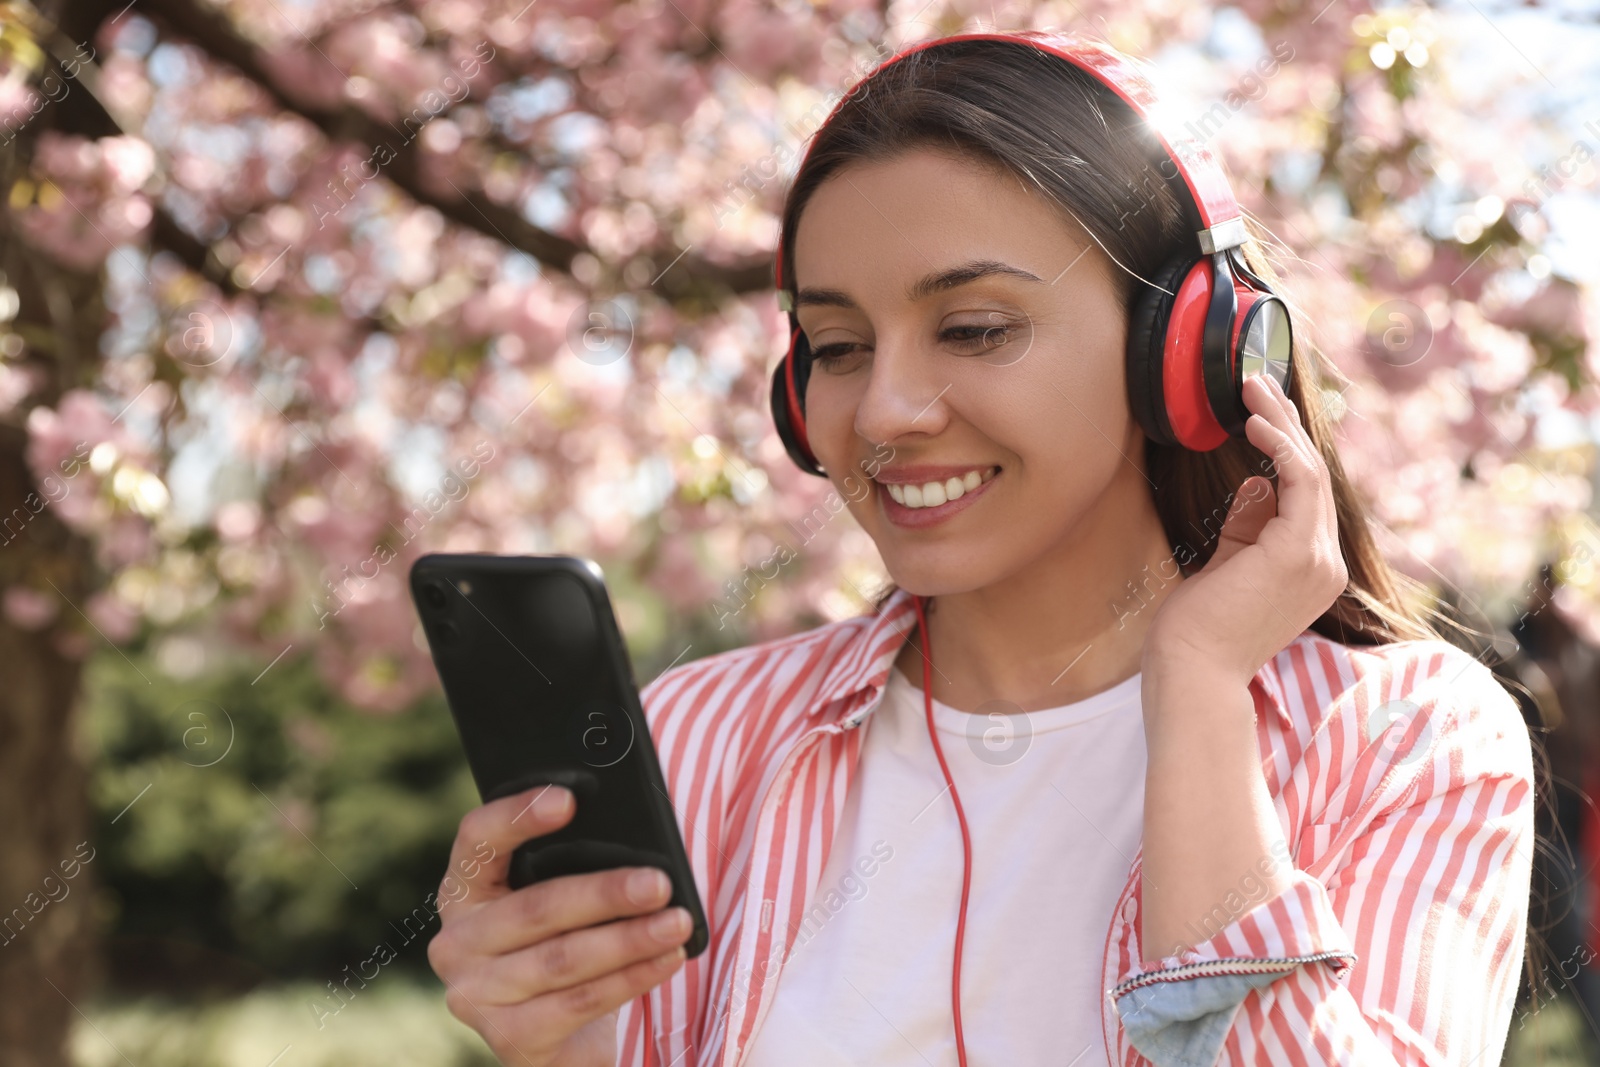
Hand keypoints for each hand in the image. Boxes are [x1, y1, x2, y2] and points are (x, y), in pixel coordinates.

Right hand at [426, 785, 690, 1066]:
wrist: (562, 1038)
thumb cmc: (565, 947)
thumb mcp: (561, 903)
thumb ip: (572, 867)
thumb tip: (637, 843)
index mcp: (465, 890)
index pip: (477, 839)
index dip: (518, 815)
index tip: (569, 799)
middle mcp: (457, 941)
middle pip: (536, 906)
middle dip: (605, 893)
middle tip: (659, 883)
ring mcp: (475, 994)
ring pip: (563, 958)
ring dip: (629, 939)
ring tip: (676, 922)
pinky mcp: (506, 1037)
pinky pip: (579, 1001)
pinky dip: (631, 978)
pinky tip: (665, 959)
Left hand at [1143, 373, 1347, 684]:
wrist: (1191, 671)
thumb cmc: (1198, 628)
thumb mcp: (1226, 564)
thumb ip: (1247, 526)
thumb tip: (1256, 484)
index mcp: (1311, 569)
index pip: (1306, 496)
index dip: (1286, 448)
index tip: (1259, 413)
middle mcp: (1326, 565)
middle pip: (1313, 477)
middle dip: (1285, 425)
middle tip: (1256, 384)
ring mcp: (1318, 560)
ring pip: (1310, 472)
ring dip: (1281, 424)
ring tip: (1252, 388)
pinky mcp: (1299, 553)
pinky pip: (1300, 482)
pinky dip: (1281, 447)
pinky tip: (1256, 424)